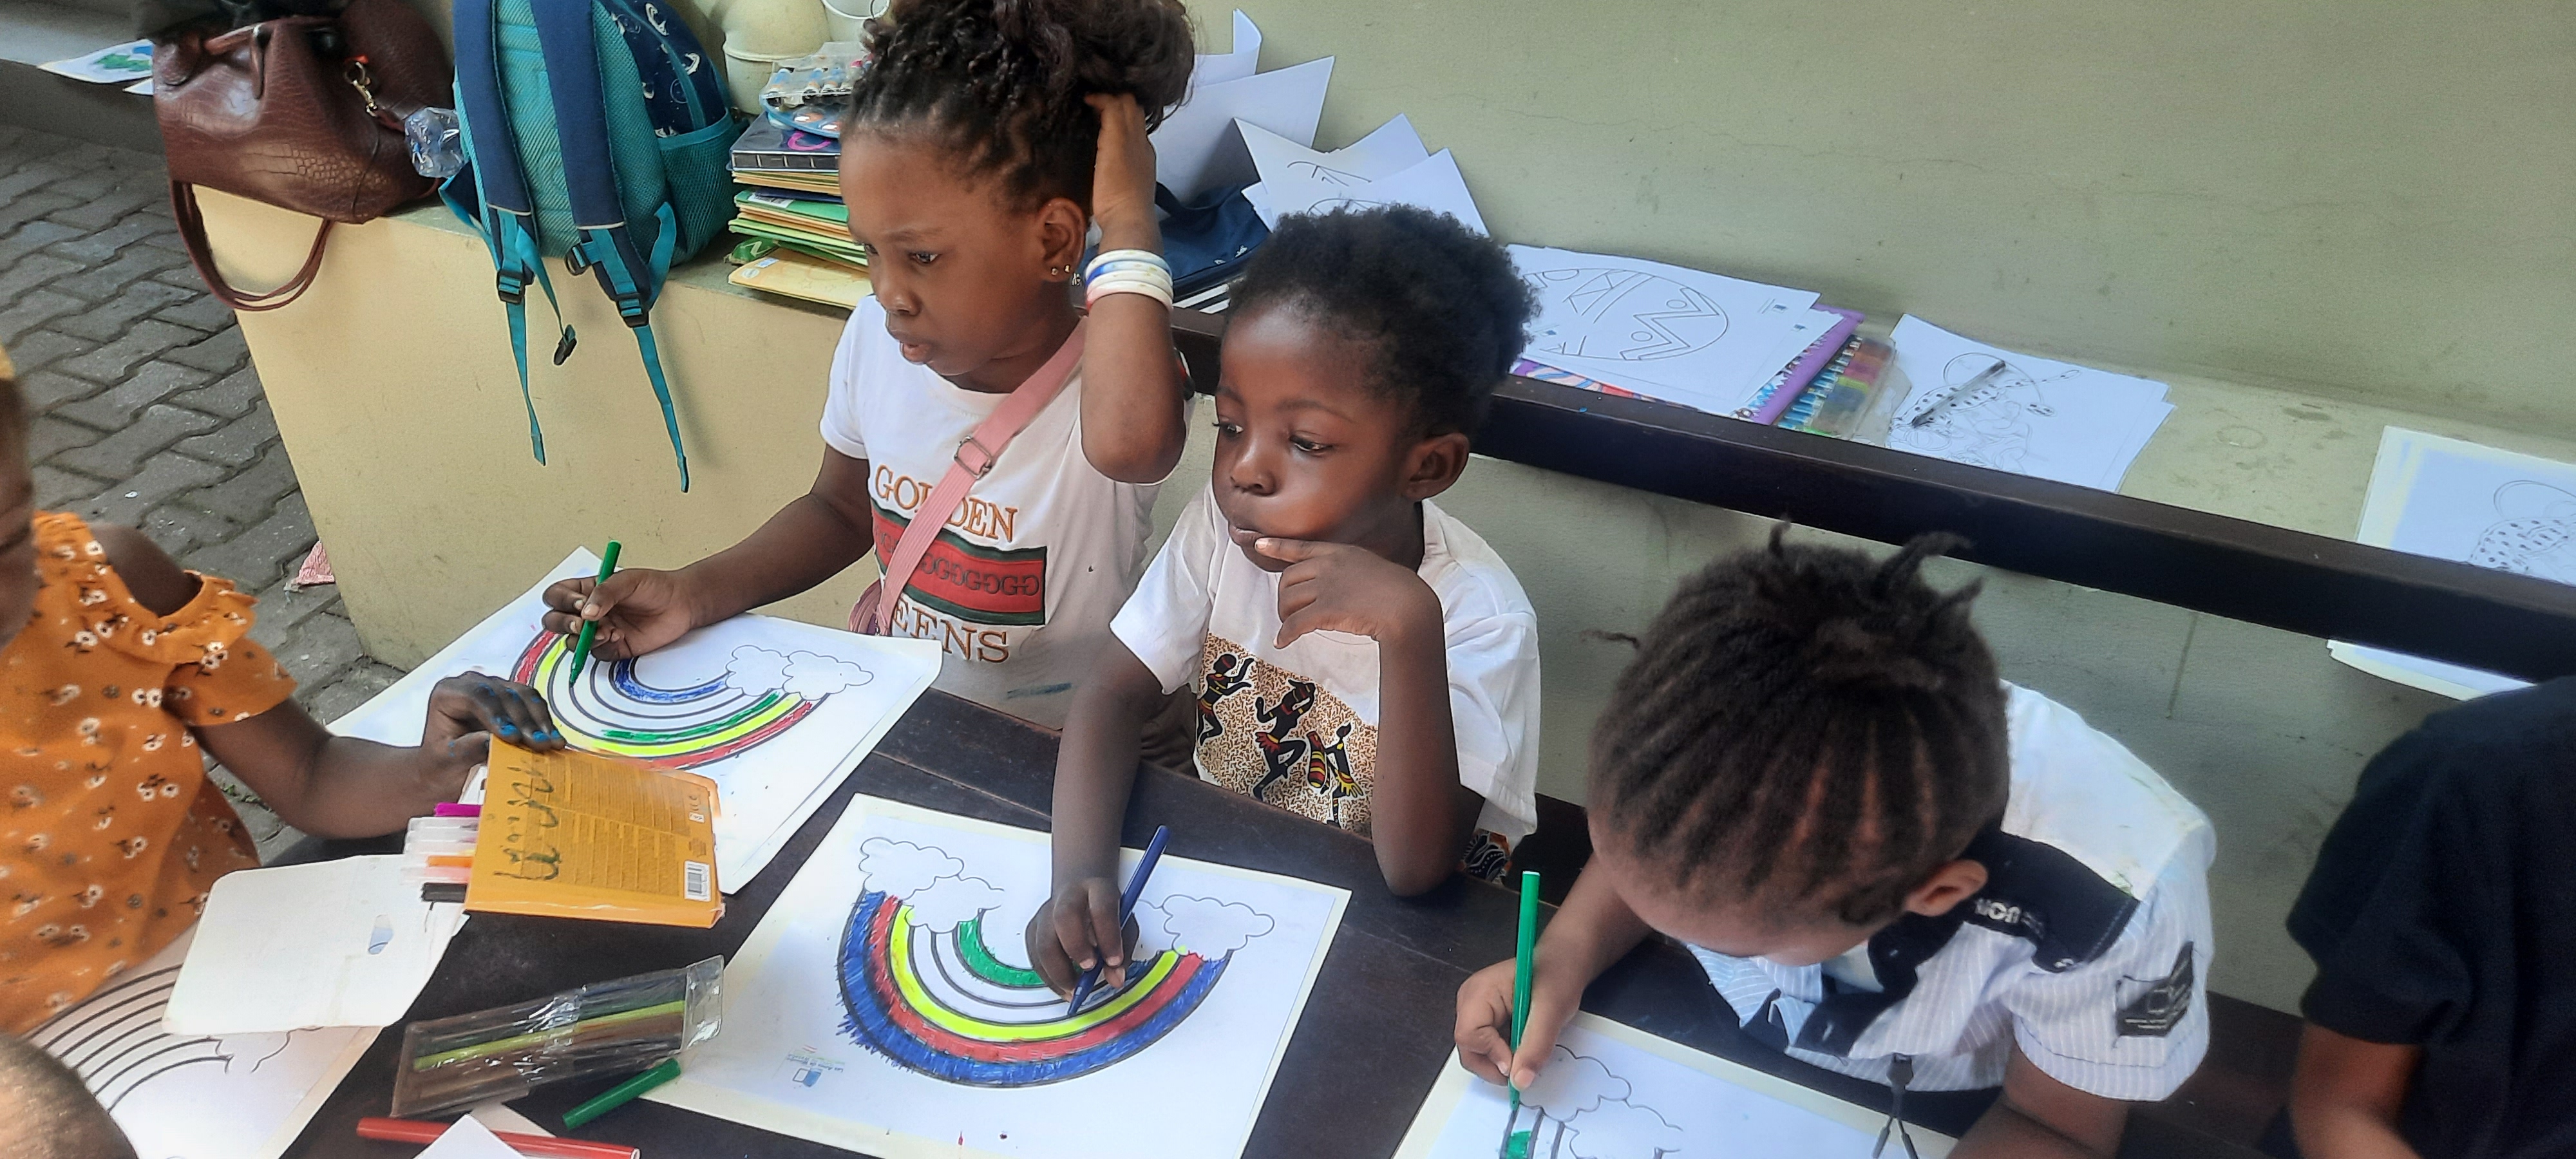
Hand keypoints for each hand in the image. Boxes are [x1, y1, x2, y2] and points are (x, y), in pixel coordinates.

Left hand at [416, 675, 563, 794]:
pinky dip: (544, 722)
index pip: (475, 696)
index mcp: (447, 693)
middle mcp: (471, 684)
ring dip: (539, 720)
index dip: (496, 714)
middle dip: (523, 721)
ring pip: (523, 695)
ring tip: (550, 743)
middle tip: (538, 744)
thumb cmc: (441, 762)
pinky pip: (533, 704)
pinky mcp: (512, 698)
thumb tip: (494, 741)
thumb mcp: (448, 759)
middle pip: (503, 694)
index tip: (511, 737)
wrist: (446, 767)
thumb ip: (468, 748)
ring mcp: (494, 689)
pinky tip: (553, 739)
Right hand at [540, 568, 697, 660]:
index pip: (557, 596)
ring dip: (583, 638)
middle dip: (564, 623)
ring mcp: (598, 630)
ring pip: (572, 641)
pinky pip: (595, 653)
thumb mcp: (628, 580)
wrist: (681, 604)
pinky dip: (602, 647)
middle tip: (583, 623)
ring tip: (607, 630)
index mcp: (586, 590)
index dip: (562, 601)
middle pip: (555, 621)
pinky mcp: (613, 647)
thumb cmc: (655, 587)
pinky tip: (619, 636)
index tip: (580, 603)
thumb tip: (586, 612)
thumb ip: (605, 593)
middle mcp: (588, 612)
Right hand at [1023, 877, 1140, 996]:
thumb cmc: (1103, 910)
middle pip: (1064, 917)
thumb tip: (1116, 979)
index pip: (1102, 909)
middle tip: (1088, 969)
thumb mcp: (1124, 921)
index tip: (1114, 962)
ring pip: (1043, 941)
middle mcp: (1068, 898)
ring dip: (1058, 971)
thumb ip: (1123, 948)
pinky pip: (1035, 956)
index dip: (1108, 936)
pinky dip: (1048, 976)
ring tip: (1074, 989)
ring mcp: (1046, 912)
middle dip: (1075, 947)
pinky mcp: (1034, 929)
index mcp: (1097, 890)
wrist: (1079, 887)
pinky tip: (1062, 987)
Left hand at [1085, 93, 1160, 250]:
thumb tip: (1103, 174)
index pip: (1137, 126)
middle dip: (1117, 100)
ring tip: (1091, 99)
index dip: (1123, 116)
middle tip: (1096, 101)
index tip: (1104, 115)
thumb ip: (1117, 175)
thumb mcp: (1124, 189)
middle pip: (1135, 108)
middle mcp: (1141, 143)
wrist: (1130, 219)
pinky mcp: (1116, 139)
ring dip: (1107, 97)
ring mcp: (1131, 139)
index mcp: (1144, 155)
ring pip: (1126, 102)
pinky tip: (1087, 101)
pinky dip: (1099, 100)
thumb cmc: (1123, 213)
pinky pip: (1111, 107)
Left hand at [1255, 538, 1440, 647]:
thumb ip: (1350, 571)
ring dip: (1284, 616)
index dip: (1278, 547)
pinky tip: (1283, 642)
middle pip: (1287, 579)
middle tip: (1288, 613)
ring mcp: (1326, 587)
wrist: (1409, 606)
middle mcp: (1328, 566)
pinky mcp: (1326, 610)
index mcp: (1339, 553)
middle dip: (1283, 597)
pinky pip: (1295, 623)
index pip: (1301, 547)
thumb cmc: (1399, 592)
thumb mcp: (1372, 568)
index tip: (1259, 543)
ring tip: (1289, 626)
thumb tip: (1336, 587)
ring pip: (1287, 601)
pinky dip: (1285, 634)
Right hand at [1455, 956, 1580, 1090]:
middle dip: (1495, 1064)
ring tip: (1526, 1050)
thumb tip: (1520, 1081)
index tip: (1519, 1062)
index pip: (1469, 1036)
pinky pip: (1487, 1047)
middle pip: (1468, 1048)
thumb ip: (1535, 1047)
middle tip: (1523, 1067)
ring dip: (1502, 1060)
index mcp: (1479, 992)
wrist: (1565, 962)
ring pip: (1477, 1052)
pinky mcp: (1486, 1019)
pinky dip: (1505, 1055)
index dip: (1493, 1055)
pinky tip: (1522, 1045)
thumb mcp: (1552, 1012)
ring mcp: (1477, 1011)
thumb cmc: (1557, 976)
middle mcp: (1471, 1001)